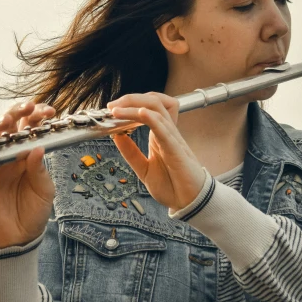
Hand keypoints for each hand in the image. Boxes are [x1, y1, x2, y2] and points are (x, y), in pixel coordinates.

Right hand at [0, 101, 55, 248]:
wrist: (18, 238)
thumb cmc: (34, 212)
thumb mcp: (45, 191)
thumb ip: (39, 170)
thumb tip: (38, 148)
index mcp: (28, 155)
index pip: (31, 128)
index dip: (37, 116)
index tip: (48, 111)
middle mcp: (11, 155)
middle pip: (10, 126)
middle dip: (18, 112)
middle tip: (28, 107)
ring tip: (6, 120)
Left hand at [107, 92, 206, 211]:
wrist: (189, 203)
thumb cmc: (173, 186)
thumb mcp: (144, 169)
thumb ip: (131, 152)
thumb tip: (116, 135)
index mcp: (159, 135)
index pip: (150, 106)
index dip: (131, 102)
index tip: (112, 109)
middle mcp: (167, 132)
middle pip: (154, 101)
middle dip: (131, 98)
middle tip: (112, 106)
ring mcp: (173, 139)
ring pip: (158, 110)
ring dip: (135, 106)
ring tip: (117, 110)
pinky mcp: (177, 151)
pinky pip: (165, 130)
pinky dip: (152, 119)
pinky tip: (141, 113)